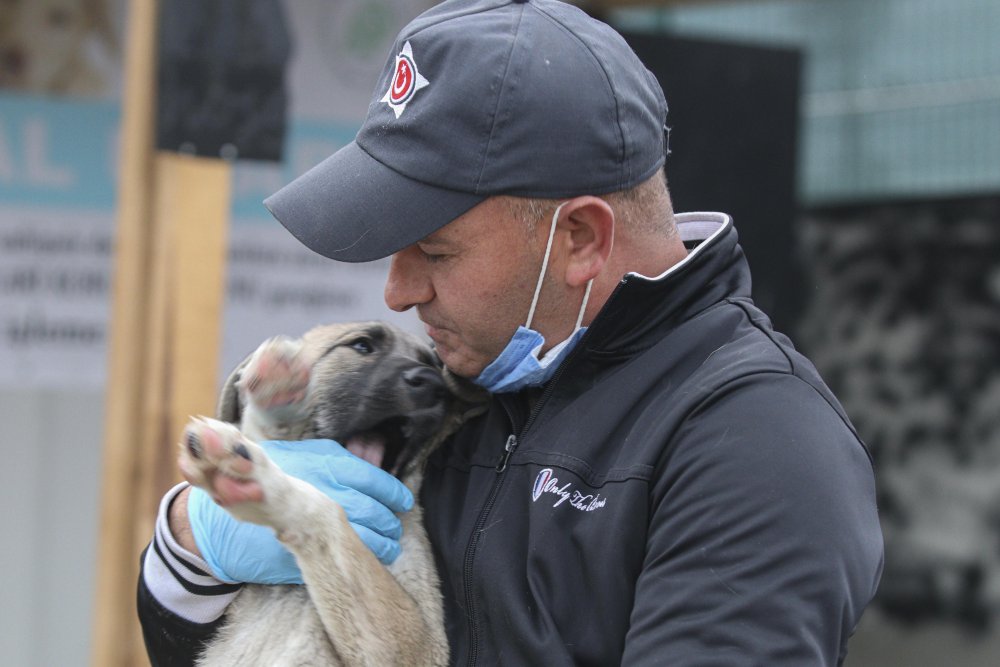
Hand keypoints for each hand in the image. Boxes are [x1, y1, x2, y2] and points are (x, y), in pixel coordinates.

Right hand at [186, 439, 413, 583]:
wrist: (219, 518)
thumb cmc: (265, 480)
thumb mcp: (305, 456)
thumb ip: (342, 457)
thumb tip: (377, 452)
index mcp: (328, 465)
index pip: (376, 480)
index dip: (394, 493)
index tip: (402, 501)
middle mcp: (326, 492)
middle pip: (376, 511)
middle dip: (391, 521)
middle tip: (395, 525)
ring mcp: (316, 524)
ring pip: (366, 537)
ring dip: (383, 542)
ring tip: (388, 543)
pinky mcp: (305, 552)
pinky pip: (345, 558)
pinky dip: (362, 560)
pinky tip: (366, 559)